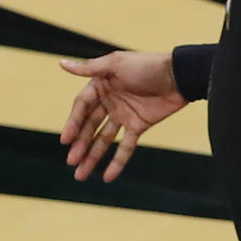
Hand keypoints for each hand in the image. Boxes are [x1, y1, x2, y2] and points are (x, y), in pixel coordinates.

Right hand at [59, 50, 187, 182]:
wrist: (179, 75)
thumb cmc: (147, 65)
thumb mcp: (116, 64)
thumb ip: (89, 68)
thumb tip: (61, 63)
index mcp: (102, 85)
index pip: (82, 107)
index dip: (73, 123)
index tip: (65, 140)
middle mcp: (110, 101)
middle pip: (90, 126)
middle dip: (80, 144)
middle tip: (71, 162)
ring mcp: (124, 115)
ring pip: (104, 139)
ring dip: (92, 156)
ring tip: (80, 175)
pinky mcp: (139, 126)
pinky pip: (125, 147)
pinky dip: (117, 162)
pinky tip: (107, 177)